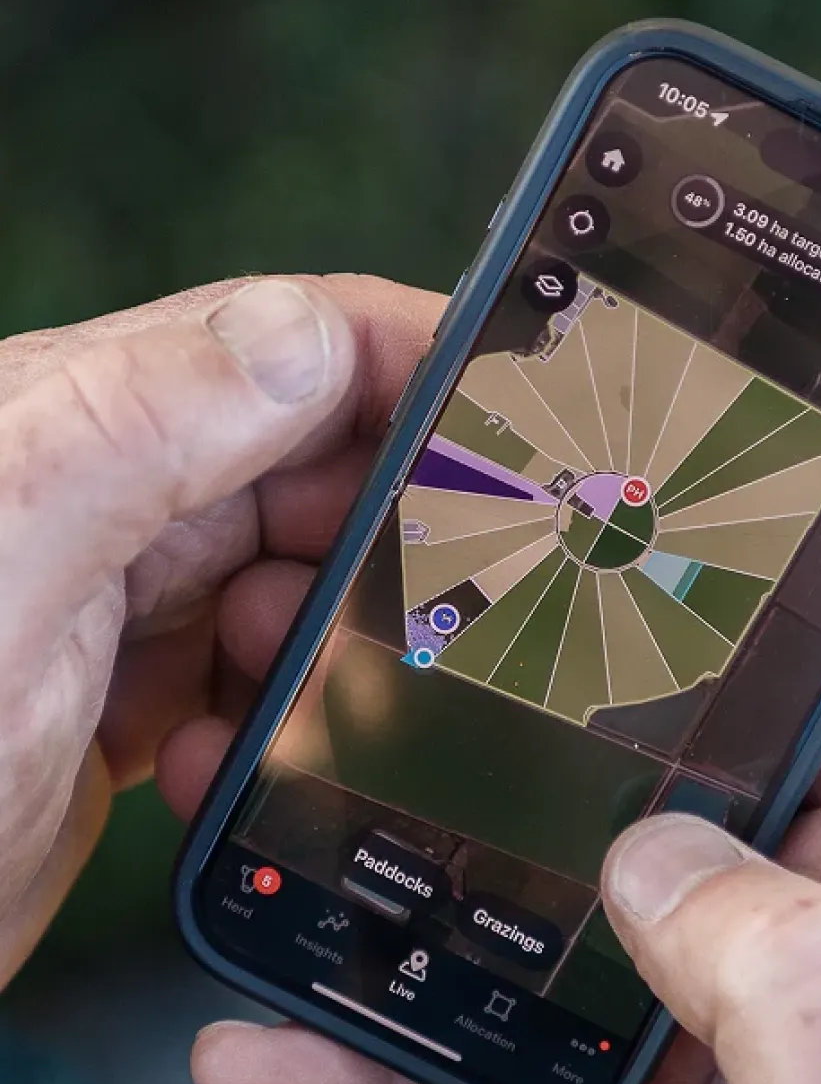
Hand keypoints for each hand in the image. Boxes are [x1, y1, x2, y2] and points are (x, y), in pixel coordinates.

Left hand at [0, 272, 440, 985]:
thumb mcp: (11, 557)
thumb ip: (146, 427)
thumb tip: (307, 330)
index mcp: (78, 422)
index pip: (277, 344)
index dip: (401, 356)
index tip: (507, 406)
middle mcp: (103, 493)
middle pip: (307, 460)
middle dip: (382, 520)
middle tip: (429, 591)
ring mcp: (116, 598)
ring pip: (293, 570)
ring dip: (328, 632)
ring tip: (286, 689)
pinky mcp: (125, 694)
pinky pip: (254, 672)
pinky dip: (276, 711)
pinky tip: (225, 753)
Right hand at [173, 612, 820, 1083]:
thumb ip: (790, 971)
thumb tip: (652, 853)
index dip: (777, 606)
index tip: (654, 537)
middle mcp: (792, 938)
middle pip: (663, 765)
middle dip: (536, 711)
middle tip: (400, 647)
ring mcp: (681, 1011)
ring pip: (537, 886)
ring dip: (411, 868)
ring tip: (280, 820)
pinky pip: (468, 1032)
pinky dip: (372, 1039)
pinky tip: (272, 1053)